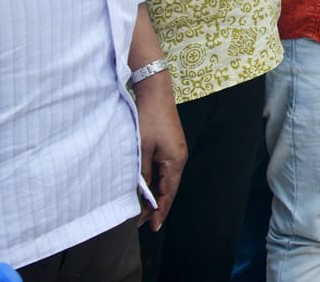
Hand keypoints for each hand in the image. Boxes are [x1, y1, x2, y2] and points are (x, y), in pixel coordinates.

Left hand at [133, 72, 185, 230]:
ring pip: (165, 179)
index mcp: (175, 160)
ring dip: (155, 194)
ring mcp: (175, 152)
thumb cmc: (148, 118)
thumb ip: (142, 171)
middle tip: (141, 222)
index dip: (160, 211)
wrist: (155, 93)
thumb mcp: (141, 148)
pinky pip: (163, 170)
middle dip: (156, 206)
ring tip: (141, 209)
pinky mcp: (169, 146)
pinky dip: (155, 181)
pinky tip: (145, 187)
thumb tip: (140, 192)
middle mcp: (178, 158)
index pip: (169, 192)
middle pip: (169, 188)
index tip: (153, 227)